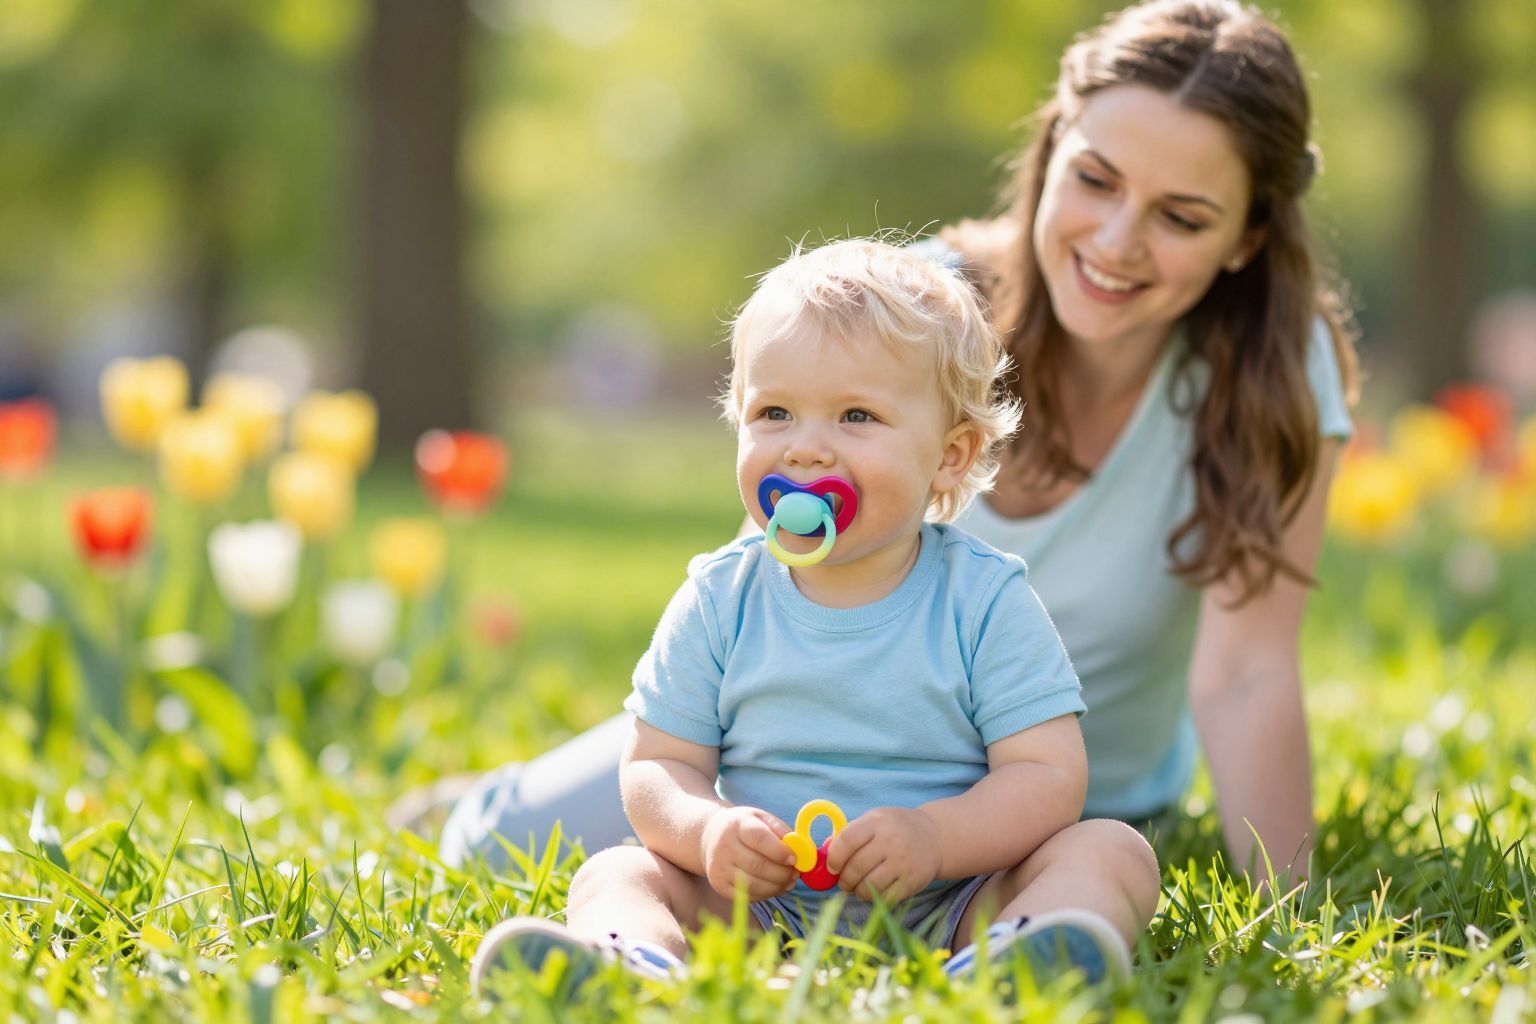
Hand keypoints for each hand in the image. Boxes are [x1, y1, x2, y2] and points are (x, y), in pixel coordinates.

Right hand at [699, 805, 797, 900]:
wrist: (712, 836)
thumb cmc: (744, 827)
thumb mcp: (761, 818)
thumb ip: (781, 830)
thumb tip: (801, 848)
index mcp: (737, 825)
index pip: (759, 839)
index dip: (779, 851)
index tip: (794, 859)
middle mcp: (724, 846)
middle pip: (757, 865)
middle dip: (782, 873)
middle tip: (796, 873)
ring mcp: (719, 868)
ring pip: (753, 885)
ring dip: (776, 886)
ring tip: (788, 881)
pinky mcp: (719, 885)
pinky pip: (747, 896)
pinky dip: (765, 895)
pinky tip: (775, 887)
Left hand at [826, 806, 941, 902]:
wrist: (934, 837)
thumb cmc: (895, 829)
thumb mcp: (874, 820)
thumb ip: (850, 835)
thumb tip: (824, 853)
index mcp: (877, 822)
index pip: (847, 841)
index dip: (834, 857)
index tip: (832, 867)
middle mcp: (890, 841)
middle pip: (856, 867)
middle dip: (844, 880)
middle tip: (843, 883)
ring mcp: (902, 862)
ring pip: (869, 886)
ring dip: (857, 891)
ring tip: (857, 888)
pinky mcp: (912, 881)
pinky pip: (885, 897)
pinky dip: (874, 898)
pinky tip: (873, 891)